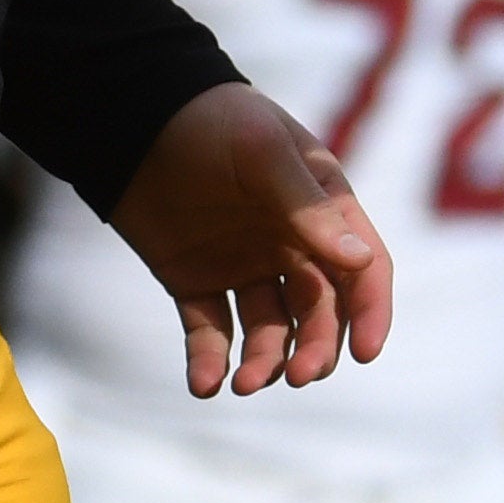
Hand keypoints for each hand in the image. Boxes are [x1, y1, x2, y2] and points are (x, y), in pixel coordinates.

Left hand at [107, 81, 394, 398]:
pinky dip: (210, 362)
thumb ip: (309, 209)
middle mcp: (291, 244)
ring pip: (268, 331)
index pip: (362, 268)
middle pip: (318, 311)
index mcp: (323, 209)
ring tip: (244, 384)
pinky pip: (210, 332)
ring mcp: (244, 266)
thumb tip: (360, 261)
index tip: (365, 352)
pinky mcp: (195, 282)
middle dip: (314, 348)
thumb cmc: (212, 122)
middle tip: (294, 376)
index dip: (371, 311)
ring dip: (264, 362)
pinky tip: (205, 384)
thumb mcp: (264, 155)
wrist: (133, 118)